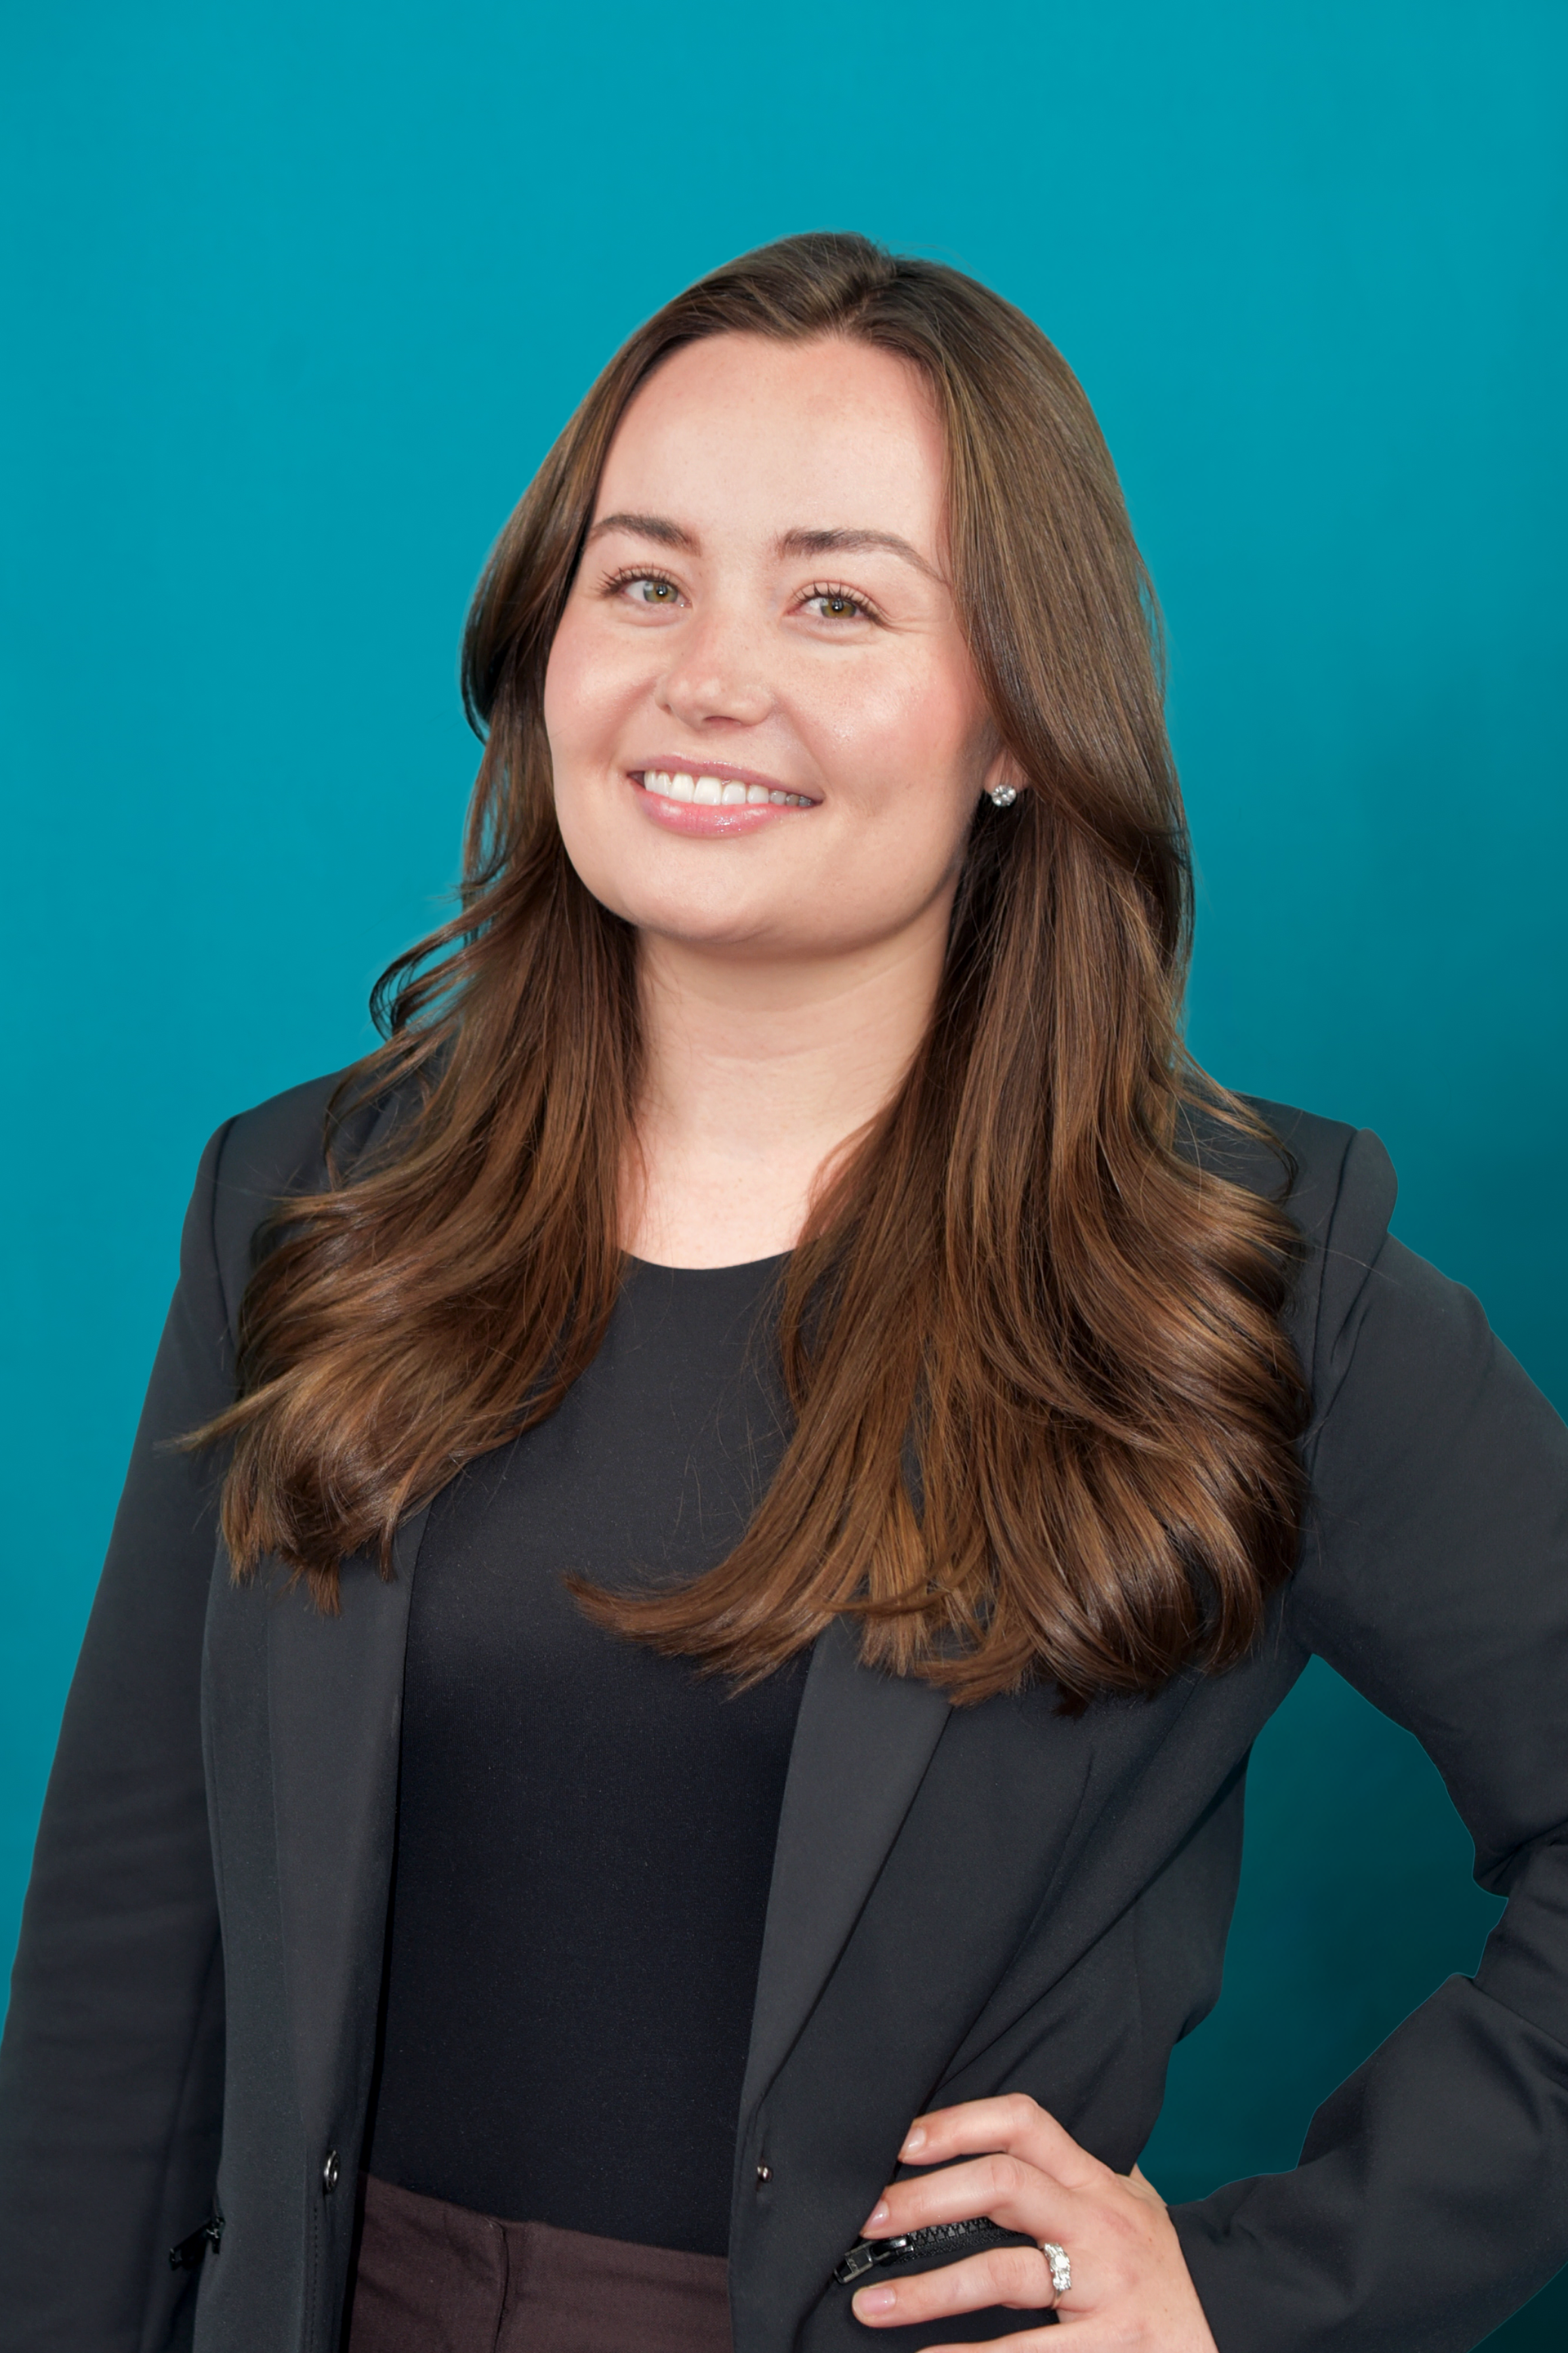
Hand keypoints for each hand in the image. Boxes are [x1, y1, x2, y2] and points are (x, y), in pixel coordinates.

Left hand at [850, 2094, 1218, 2348]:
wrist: (1231, 2332)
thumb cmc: (1161, 2269)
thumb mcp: (1131, 2204)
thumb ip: (1076, 2173)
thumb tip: (1003, 2136)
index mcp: (1097, 2183)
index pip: (1026, 2122)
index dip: (960, 2122)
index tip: (902, 2140)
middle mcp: (1102, 2224)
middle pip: (1004, 2185)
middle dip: (927, 2198)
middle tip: (867, 2216)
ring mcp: (1107, 2286)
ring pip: (1005, 2272)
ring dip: (928, 2289)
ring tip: (870, 2303)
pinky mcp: (1112, 2347)